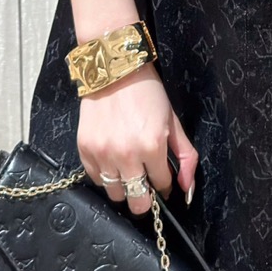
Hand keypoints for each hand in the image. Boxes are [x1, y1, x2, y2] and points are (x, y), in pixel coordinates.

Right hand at [76, 66, 198, 215]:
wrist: (114, 69)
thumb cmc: (148, 93)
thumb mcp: (173, 121)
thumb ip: (185, 156)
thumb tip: (187, 189)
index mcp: (152, 146)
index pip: (162, 185)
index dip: (164, 183)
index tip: (162, 177)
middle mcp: (126, 155)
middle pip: (137, 201)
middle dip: (145, 197)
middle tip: (145, 183)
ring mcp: (103, 154)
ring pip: (115, 194)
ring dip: (124, 187)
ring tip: (127, 170)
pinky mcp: (84, 150)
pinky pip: (95, 179)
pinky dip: (105, 175)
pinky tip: (112, 161)